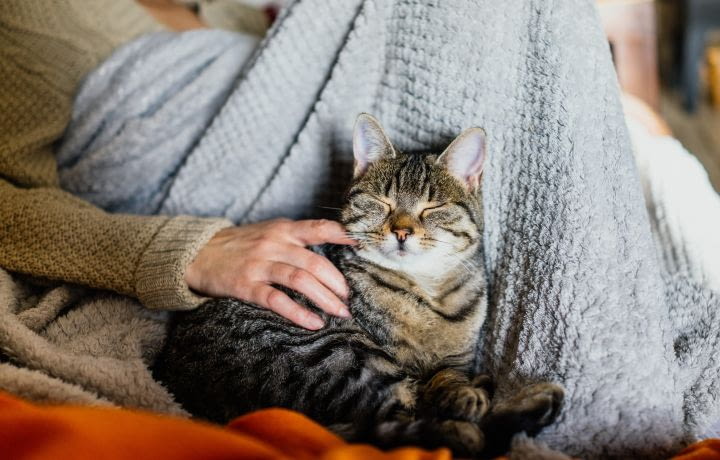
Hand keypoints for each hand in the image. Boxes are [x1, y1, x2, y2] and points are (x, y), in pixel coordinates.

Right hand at [185, 219, 355, 329]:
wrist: (198, 253)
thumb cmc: (241, 244)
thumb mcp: (269, 232)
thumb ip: (296, 238)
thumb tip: (334, 246)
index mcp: (283, 229)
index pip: (320, 228)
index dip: (344, 235)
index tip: (364, 246)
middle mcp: (274, 244)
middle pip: (315, 263)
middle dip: (338, 283)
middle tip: (350, 299)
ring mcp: (259, 265)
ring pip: (300, 280)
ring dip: (325, 299)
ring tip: (340, 312)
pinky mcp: (246, 286)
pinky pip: (276, 300)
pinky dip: (298, 313)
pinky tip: (313, 323)